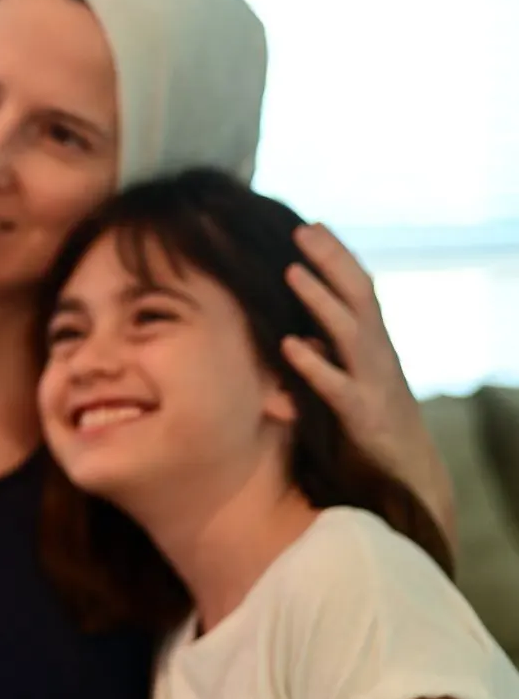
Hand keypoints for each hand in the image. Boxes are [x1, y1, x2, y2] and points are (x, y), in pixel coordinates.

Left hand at [281, 222, 455, 544]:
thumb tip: (300, 334)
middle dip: (331, 260)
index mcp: (374, 342)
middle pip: (359, 296)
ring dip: (319, 300)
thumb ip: (332, 354)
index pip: (359, 288)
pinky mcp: (362, 415)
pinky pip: (336, 386)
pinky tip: (290, 346)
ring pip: (349, 332)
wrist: (410, 473)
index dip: (338, 256)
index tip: (312, 225)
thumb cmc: (374, 422)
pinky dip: (313, 364)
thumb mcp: (354, 379)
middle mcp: (377, 353)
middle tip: (302, 230)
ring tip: (291, 272)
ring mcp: (372, 382)